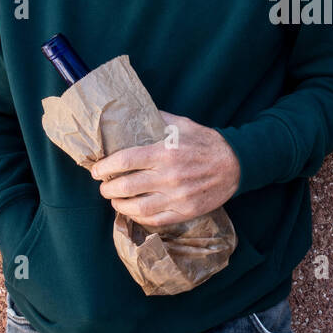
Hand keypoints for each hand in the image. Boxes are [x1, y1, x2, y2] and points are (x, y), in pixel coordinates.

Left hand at [89, 111, 239, 226]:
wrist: (236, 164)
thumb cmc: (206, 142)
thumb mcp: (182, 124)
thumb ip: (156, 120)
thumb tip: (132, 113)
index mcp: (165, 152)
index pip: (124, 161)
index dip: (104, 167)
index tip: (96, 170)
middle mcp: (169, 176)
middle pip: (126, 187)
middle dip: (107, 188)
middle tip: (103, 186)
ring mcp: (177, 197)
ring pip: (138, 208)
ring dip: (119, 205)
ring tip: (114, 200)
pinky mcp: (185, 211)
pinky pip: (155, 220)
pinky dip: (139, 218)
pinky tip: (132, 212)